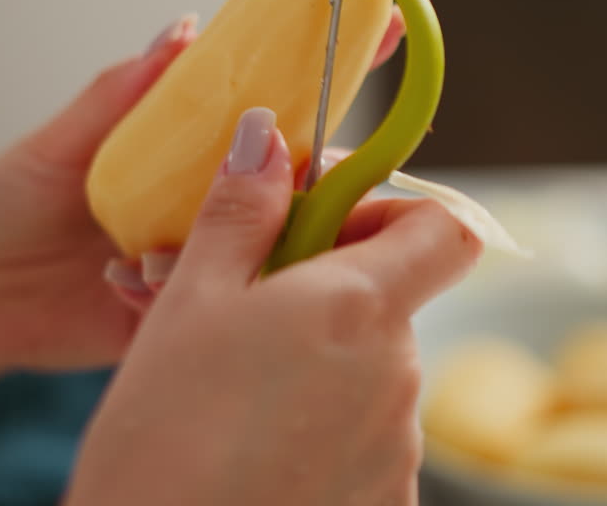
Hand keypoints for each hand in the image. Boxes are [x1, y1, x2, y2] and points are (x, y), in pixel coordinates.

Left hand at [0, 8, 404, 373]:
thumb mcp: (59, 145)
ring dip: (256, 239)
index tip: (380, 24)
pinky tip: (123, 279)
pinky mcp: (192, 318)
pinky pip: (227, 309)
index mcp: (191, 146)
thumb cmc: (1, 205)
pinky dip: (189, 291)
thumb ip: (122, 95)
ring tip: (166, 238)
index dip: (334, 63)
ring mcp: (210, 258)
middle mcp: (215, 199)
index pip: (278, 100)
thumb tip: (186, 28)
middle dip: (329, 163)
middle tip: (306, 166)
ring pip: (281, 245)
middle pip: (302, 174)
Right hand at [66, 107, 481, 505]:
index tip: (325, 220)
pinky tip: (254, 442)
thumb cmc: (162, 437)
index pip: (445, 228)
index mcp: (358, 307)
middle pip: (390, 298)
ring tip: (231, 384)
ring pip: (369, 369)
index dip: (393, 211)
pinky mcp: (385, 499)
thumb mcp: (189, 303)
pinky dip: (321, 425)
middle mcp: (398, 375)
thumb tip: (267, 137)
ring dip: (315, 358)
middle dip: (324, 287)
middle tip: (238, 303)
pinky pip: (364, 437)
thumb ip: (240, 213)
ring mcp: (397, 446)